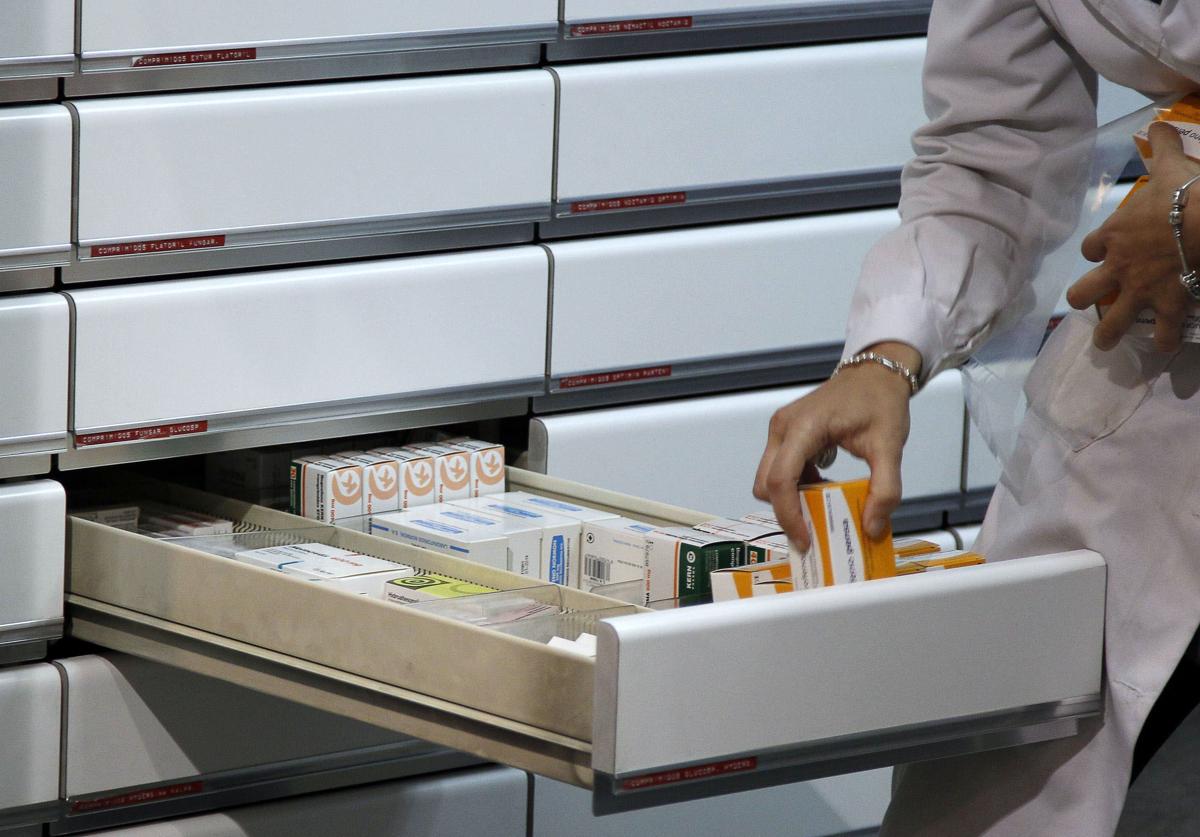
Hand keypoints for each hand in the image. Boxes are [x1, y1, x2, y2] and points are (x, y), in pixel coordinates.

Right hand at [753, 342, 918, 550]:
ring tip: (822, 509)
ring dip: (791, 499)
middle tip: (815, 530)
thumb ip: (885, 489)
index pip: (780, 480)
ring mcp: (781, 429)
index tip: (806, 540)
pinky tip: (823, 488)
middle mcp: (783, 428)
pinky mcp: (785, 434)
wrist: (875, 374)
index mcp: (803, 427)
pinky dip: (796, 486)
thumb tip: (871, 528)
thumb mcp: (890, 447)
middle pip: (766, 484)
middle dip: (787, 511)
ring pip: (769, 479)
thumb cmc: (880, 403)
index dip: (788, 515)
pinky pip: (779, 469)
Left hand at [1067, 121, 1199, 351]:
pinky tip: (1164, 347)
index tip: (1102, 253)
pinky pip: (1163, 332)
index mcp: (1112, 237)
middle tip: (1088, 303)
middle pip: (1084, 292)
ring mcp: (1140, 291)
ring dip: (1108, 334)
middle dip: (1084, 299)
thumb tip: (1156, 124)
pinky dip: (1165, 341)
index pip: (1090, 249)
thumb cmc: (1185, 194)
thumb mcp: (1169, 166)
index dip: (1095, 252)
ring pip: (1111, 322)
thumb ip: (1160, 147)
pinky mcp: (1167, 305)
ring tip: (1105, 344)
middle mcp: (1118, 268)